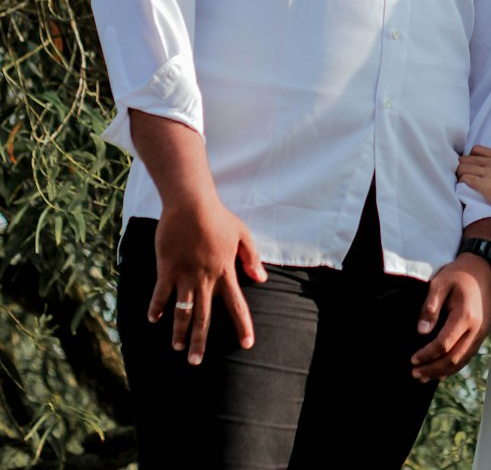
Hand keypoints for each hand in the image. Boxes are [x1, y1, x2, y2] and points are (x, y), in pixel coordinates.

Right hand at [149, 196, 267, 365]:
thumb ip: (251, 258)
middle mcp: (206, 279)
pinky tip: (153, 319)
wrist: (191, 203)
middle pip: (204, 317)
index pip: (237, 305)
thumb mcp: (242, 234)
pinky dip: (156, 307)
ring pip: (182, 310)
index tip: (247, 344)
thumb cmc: (217, 217)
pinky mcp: (167, 268)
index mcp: (226, 272)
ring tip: (177, 347)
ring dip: (179, 331)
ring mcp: (185, 275)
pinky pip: (161, 293)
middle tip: (196, 362)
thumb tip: (262, 278)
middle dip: (200, 341)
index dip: (243, 325)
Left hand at [410, 254, 490, 382]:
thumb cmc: (459, 274)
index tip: (412, 359)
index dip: (427, 355)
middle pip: (453, 359)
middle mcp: (476, 329)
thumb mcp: (440, 283)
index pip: (444, 345)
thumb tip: (421, 332)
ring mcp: (481, 333)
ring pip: (461, 361)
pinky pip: (467, 355)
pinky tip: (442, 371)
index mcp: (464, 316)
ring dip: (442, 371)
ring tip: (425, 376)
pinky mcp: (482, 333)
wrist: (484, 268)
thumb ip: (429, 308)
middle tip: (415, 374)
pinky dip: (454, 366)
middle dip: (433, 369)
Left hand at [456, 144, 490, 226]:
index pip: (477, 149)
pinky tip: (463, 186)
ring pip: (464, 167)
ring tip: (460, 180)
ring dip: (460, 174)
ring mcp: (489, 173)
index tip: (469, 165)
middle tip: (461, 174)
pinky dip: (462, 181)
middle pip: (468, 158)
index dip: (470, 157)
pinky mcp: (485, 186)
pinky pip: (466, 178)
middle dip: (462, 165)